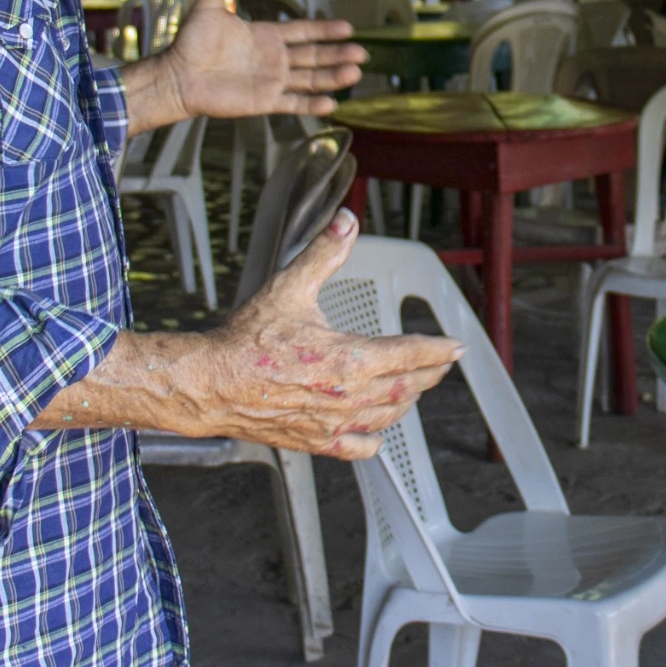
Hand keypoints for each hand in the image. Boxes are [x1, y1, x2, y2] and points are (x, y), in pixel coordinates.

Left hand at [134, 0, 365, 128]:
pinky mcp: (264, 101)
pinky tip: (333, 103)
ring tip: (355, 72)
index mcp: (265, 36)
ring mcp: (271, 81)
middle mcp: (273, 59)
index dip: (325, 30)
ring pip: (310, 79)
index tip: (348, 28)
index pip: (303, 32)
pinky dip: (313, 104)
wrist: (177, 76)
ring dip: (333, 77)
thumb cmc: (189, 43)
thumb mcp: (208, 5)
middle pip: (314, 56)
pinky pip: (294, 104)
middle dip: (338, 54)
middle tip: (362, 52)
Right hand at [188, 208, 460, 457]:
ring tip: (414, 388)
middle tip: (441, 364)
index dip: (438, 350)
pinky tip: (375, 428)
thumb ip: (324, 253)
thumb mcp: (288, 287)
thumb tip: (347, 220)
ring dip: (407, 401)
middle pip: (407, 387)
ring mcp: (334, 423)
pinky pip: (359, 446)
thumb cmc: (245, 341)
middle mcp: (348, 396)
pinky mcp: (316, 441)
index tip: (456, 347)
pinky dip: (375, 436)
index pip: (411, 354)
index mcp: (350, 359)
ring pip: (388, 416)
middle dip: (429, 374)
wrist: (209, 384)